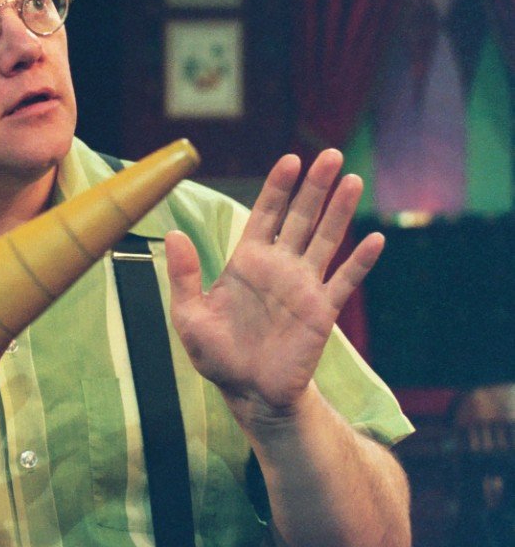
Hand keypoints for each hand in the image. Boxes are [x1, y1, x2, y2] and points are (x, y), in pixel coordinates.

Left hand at [166, 149, 382, 422]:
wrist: (248, 391)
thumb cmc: (216, 354)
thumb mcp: (188, 315)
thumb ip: (184, 275)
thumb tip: (173, 234)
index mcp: (247, 262)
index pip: (264, 215)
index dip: (277, 188)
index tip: (290, 160)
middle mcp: (279, 267)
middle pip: (301, 218)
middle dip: (314, 186)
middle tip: (329, 155)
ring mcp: (303, 286)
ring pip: (326, 240)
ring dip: (340, 211)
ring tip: (352, 180)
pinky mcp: (322, 311)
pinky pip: (344, 281)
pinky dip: (360, 261)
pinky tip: (374, 239)